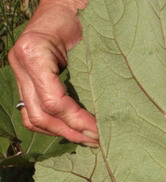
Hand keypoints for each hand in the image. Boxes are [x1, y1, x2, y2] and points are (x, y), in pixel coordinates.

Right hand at [8, 0, 98, 145]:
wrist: (65, 5)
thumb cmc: (81, 18)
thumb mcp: (88, 43)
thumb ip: (89, 75)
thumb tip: (103, 117)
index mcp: (34, 53)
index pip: (53, 102)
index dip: (77, 121)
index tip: (98, 130)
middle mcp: (21, 64)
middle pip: (41, 115)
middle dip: (70, 132)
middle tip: (95, 140)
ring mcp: (19, 73)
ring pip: (33, 118)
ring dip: (60, 133)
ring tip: (85, 139)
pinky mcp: (24, 80)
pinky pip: (32, 112)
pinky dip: (52, 125)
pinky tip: (72, 130)